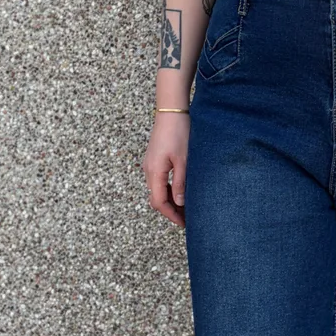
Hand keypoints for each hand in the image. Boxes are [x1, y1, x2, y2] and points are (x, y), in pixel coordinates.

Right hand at [141, 111, 189, 226]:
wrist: (171, 111)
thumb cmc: (178, 133)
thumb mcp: (184, 161)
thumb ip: (181, 183)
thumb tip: (180, 203)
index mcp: (154, 172)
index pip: (159, 202)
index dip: (171, 215)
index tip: (184, 224)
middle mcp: (148, 170)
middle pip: (156, 199)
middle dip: (170, 211)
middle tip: (187, 219)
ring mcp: (150, 165)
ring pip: (157, 190)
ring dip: (170, 201)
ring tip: (186, 208)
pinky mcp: (154, 160)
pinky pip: (158, 181)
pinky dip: (168, 190)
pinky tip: (180, 192)